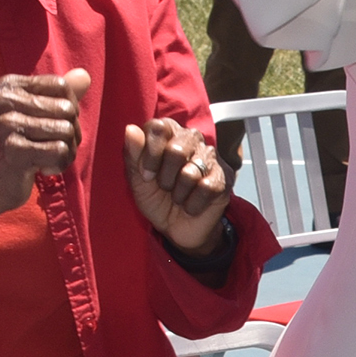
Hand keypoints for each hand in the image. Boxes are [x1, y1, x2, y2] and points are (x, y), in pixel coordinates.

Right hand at [0, 70, 89, 234]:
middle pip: (68, 110)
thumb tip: (85, 75)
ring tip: (45, 159)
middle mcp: (5, 100)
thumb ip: (61, 96)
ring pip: (67, 132)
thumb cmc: (15, 148)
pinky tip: (41, 169)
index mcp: (9, 85)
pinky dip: (59, 166)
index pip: (62, 86)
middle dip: (70, 134)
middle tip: (49, 148)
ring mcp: (8, 124)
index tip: (51, 127)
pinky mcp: (14, 149)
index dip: (69, 110)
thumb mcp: (35, 116)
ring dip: (66, 152)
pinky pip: (60, 152)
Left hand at [124, 118, 232, 254]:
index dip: (150, 154)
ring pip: (190, 172)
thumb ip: (133, 154)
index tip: (146, 174)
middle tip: (165, 187)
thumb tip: (131, 129)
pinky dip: (192, 204)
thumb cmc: (156, 199)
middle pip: (176, 150)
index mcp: (169, 133)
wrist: (176, 228)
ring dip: (178, 193)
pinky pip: (206, 188)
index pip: (159, 128)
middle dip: (165, 177)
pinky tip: (191, 205)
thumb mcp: (137, 179)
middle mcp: (192, 139)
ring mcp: (210, 157)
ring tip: (179, 197)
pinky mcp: (224, 177)